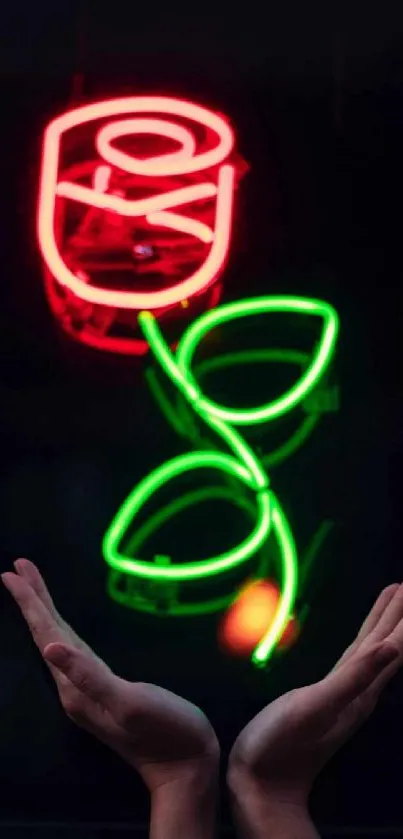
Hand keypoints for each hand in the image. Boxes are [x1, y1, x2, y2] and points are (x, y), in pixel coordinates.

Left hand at [2, 561, 218, 809]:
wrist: (185, 766)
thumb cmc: (164, 731)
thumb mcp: (128, 703)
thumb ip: (89, 676)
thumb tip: (51, 647)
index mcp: (75, 688)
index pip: (46, 635)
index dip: (31, 604)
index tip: (12, 573)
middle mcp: (74, 688)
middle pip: (47, 634)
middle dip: (32, 600)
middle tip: (17, 568)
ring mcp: (88, 690)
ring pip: (58, 640)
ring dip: (44, 612)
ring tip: (32, 588)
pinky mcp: (104, 690)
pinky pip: (75, 651)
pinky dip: (63, 630)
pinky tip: (63, 629)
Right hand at [228, 583, 402, 837]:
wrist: (261, 784)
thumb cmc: (281, 747)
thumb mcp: (316, 708)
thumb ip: (353, 678)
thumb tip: (391, 648)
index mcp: (359, 690)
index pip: (389, 647)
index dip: (400, 619)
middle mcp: (357, 691)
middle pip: (384, 645)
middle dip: (395, 616)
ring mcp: (343, 696)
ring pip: (370, 651)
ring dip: (382, 625)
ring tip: (390, 602)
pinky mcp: (325, 698)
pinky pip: (352, 662)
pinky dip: (362, 644)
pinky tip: (360, 644)